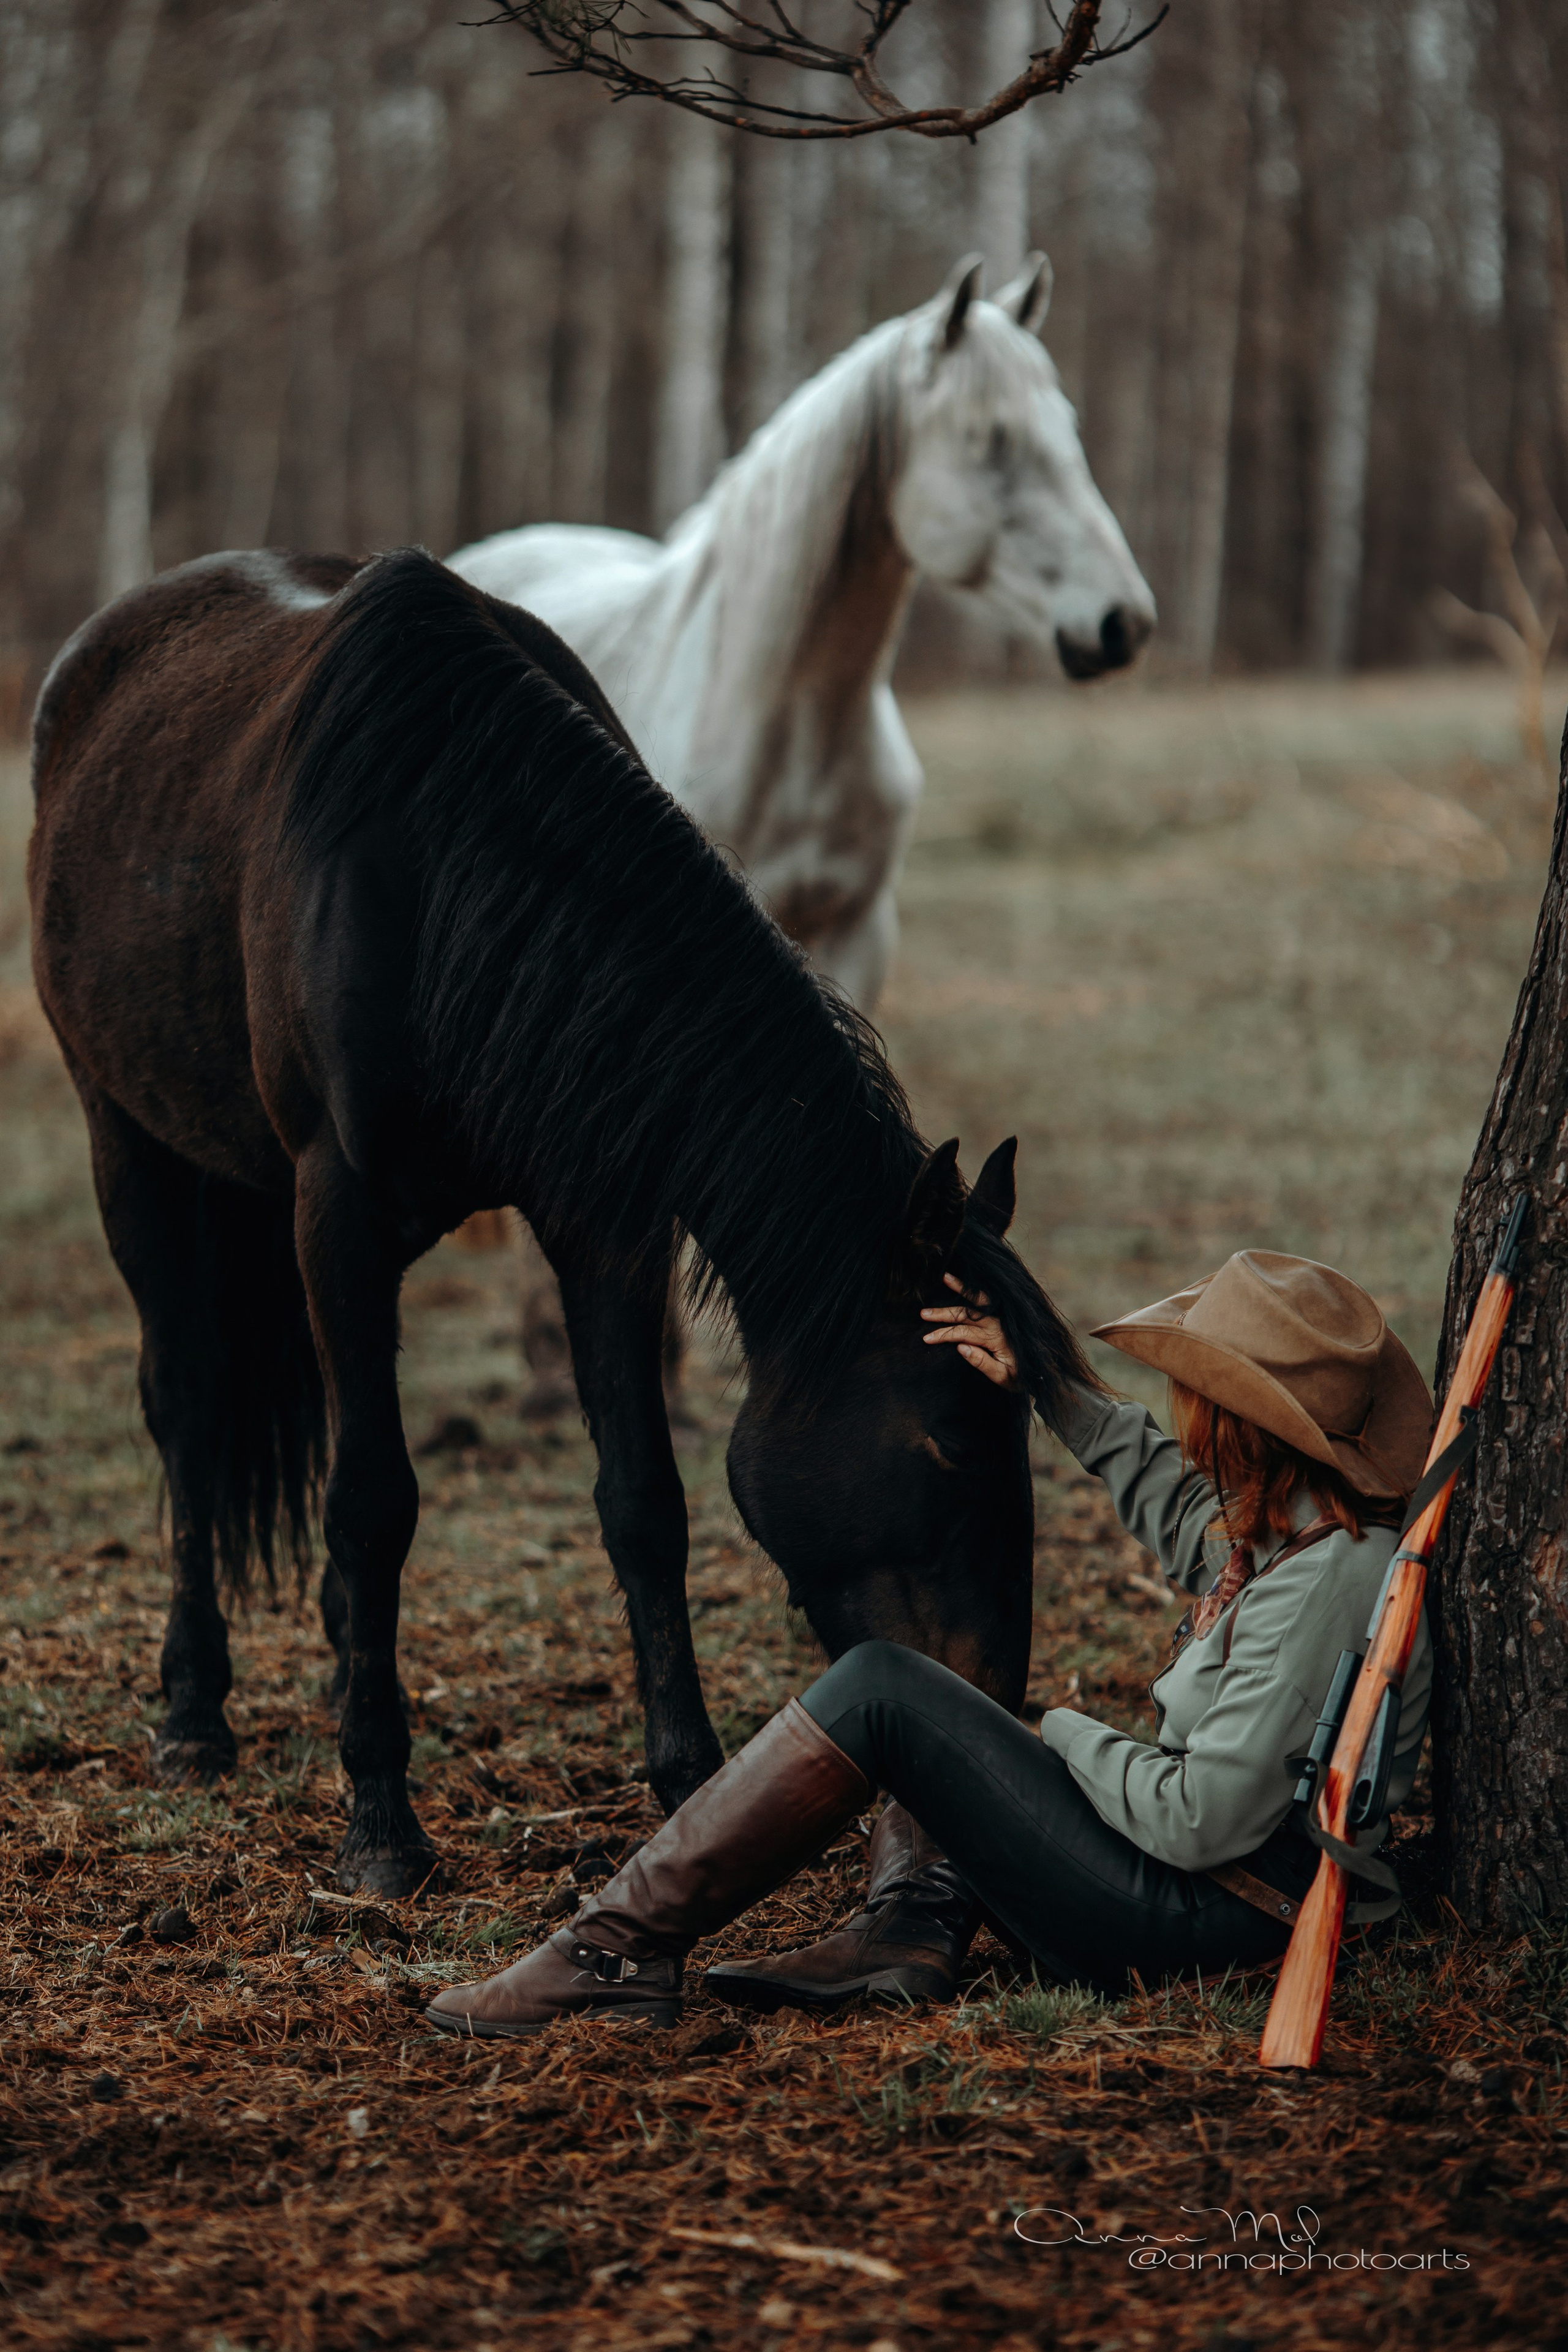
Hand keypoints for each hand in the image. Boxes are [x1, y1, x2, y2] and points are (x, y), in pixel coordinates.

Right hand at [920, 1272, 1019, 1390]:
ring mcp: (1002, 1317)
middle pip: (965, 1315)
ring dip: (960, 1289)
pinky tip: (968, 1282)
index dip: (943, 1335)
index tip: (926, 1338)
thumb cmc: (1022, 1377)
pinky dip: (977, 1289)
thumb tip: (959, 1347)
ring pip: (977, 1301)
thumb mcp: (1003, 1378)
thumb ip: (982, 1363)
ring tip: (945, 1277)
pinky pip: (990, 1299)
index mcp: (996, 1339)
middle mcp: (998, 1324)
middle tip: (923, 1313)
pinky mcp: (1006, 1316)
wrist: (1046, 1372)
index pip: (963, 1333)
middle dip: (943, 1314)